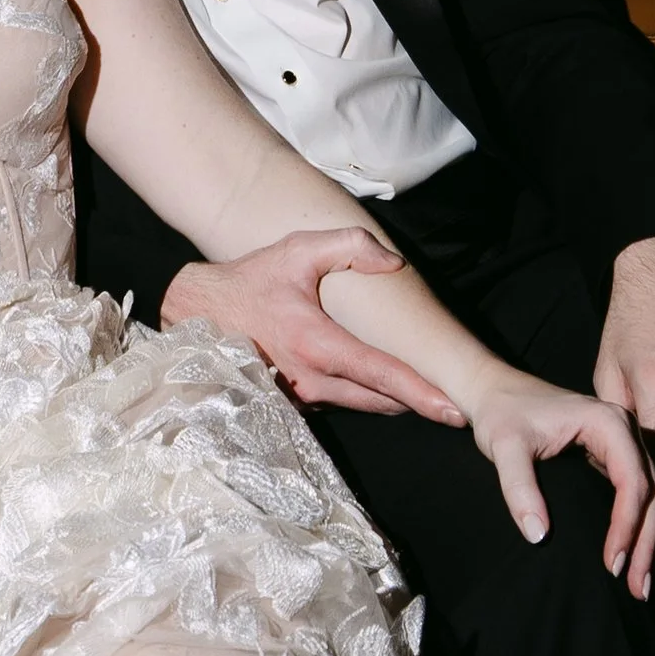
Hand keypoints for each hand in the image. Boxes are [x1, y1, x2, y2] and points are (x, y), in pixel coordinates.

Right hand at [160, 229, 468, 422]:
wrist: (199, 315)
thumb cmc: (253, 281)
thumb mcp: (297, 250)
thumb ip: (350, 245)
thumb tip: (393, 263)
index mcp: (318, 344)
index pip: (382, 376)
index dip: (422, 394)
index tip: (455, 410)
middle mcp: (312, 379)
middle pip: (381, 401)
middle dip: (418, 403)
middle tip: (454, 405)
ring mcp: (300, 398)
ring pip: (362, 406)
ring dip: (392, 401)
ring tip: (425, 396)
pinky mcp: (291, 405)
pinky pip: (340, 403)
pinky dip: (365, 397)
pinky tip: (381, 388)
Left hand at [469, 370, 654, 597]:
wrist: (497, 391)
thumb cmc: (501, 415)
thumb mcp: (504, 448)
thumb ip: (519, 487)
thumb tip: (538, 535)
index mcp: (608, 422)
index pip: (633, 481)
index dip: (627, 526)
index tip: (614, 564)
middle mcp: (627, 431)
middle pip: (653, 493)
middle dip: (649, 544)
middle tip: (639, 590)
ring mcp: (627, 444)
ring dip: (654, 544)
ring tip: (648, 588)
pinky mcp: (619, 458)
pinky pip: (643, 497)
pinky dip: (646, 531)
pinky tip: (647, 563)